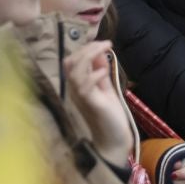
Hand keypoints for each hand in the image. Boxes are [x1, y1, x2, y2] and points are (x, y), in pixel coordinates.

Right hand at [64, 40, 134, 169]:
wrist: (113, 140)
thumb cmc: (109, 115)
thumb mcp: (104, 88)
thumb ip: (100, 71)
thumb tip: (99, 53)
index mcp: (77, 85)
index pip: (72, 61)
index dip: (85, 49)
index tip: (102, 43)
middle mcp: (74, 90)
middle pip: (70, 63)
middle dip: (87, 49)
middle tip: (105, 44)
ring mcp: (81, 97)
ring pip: (74, 71)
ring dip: (90, 56)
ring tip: (105, 50)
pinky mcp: (90, 103)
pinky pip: (85, 85)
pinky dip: (95, 74)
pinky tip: (104, 71)